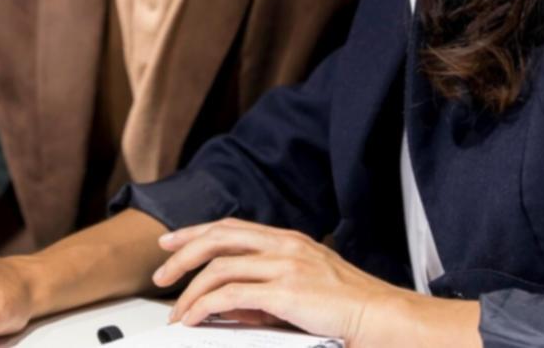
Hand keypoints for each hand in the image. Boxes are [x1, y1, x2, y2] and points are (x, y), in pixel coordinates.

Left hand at [154, 218, 476, 347]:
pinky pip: (230, 294)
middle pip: (218, 237)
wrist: (382, 317)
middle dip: (182, 253)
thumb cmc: (349, 306)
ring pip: (219, 265)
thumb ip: (265, 290)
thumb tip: (226, 303)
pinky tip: (194, 317)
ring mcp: (284, 264)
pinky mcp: (285, 290)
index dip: (195, 232)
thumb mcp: (302, 288)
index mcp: (288, 239)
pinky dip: (205, 305)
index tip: (171, 242)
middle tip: (161, 274)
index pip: (230, 226)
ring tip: (177, 310)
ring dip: (190, 288)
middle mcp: (283, 244)